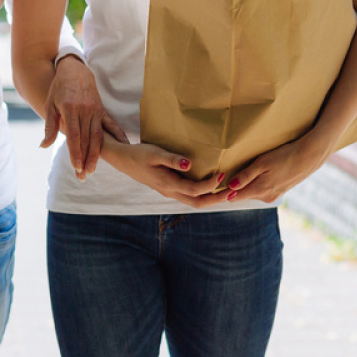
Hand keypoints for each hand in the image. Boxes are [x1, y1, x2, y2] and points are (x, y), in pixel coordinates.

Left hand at [45, 56, 126, 179]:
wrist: (74, 70)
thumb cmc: (58, 88)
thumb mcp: (49, 105)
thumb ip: (49, 127)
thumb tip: (43, 146)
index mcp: (70, 109)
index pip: (74, 136)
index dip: (76, 152)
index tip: (76, 167)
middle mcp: (85, 110)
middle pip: (87, 140)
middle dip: (85, 160)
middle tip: (83, 177)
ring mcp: (96, 110)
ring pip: (98, 136)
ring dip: (96, 155)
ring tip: (93, 170)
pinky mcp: (102, 110)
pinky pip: (111, 125)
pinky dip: (118, 137)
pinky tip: (123, 147)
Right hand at [102, 138, 229, 209]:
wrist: (123, 160)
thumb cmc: (139, 154)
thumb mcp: (155, 153)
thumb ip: (173, 160)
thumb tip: (190, 164)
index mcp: (167, 184)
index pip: (195, 190)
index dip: (210, 185)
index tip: (222, 174)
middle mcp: (170, 192)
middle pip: (198, 203)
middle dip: (216, 200)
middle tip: (232, 191)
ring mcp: (169, 192)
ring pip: (194, 202)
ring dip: (210, 199)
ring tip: (226, 192)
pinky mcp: (169, 189)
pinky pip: (189, 197)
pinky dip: (202, 195)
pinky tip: (210, 187)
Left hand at [222, 134, 330, 204]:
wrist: (309, 156)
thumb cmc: (284, 155)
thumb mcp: (262, 163)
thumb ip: (245, 176)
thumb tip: (229, 187)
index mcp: (259, 190)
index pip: (234, 196)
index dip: (224, 191)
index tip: (215, 183)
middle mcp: (266, 197)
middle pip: (243, 194)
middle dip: (235, 187)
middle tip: (227, 174)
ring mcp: (274, 195)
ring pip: (254, 192)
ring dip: (248, 185)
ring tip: (245, 172)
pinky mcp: (281, 191)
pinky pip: (263, 190)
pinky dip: (258, 184)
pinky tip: (262, 173)